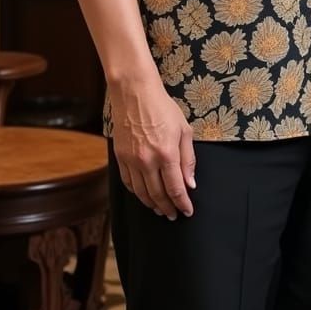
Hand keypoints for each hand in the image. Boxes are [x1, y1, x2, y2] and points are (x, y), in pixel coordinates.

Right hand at [109, 75, 195, 219]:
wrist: (135, 94)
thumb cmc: (163, 108)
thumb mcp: (184, 130)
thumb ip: (188, 159)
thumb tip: (190, 183)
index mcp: (167, 154)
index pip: (176, 189)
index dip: (182, 204)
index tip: (187, 211)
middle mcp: (148, 161)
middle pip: (158, 195)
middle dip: (168, 208)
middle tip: (174, 215)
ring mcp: (131, 161)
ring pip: (142, 193)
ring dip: (152, 205)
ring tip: (160, 210)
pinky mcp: (120, 158)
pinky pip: (128, 183)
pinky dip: (137, 193)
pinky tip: (144, 195)